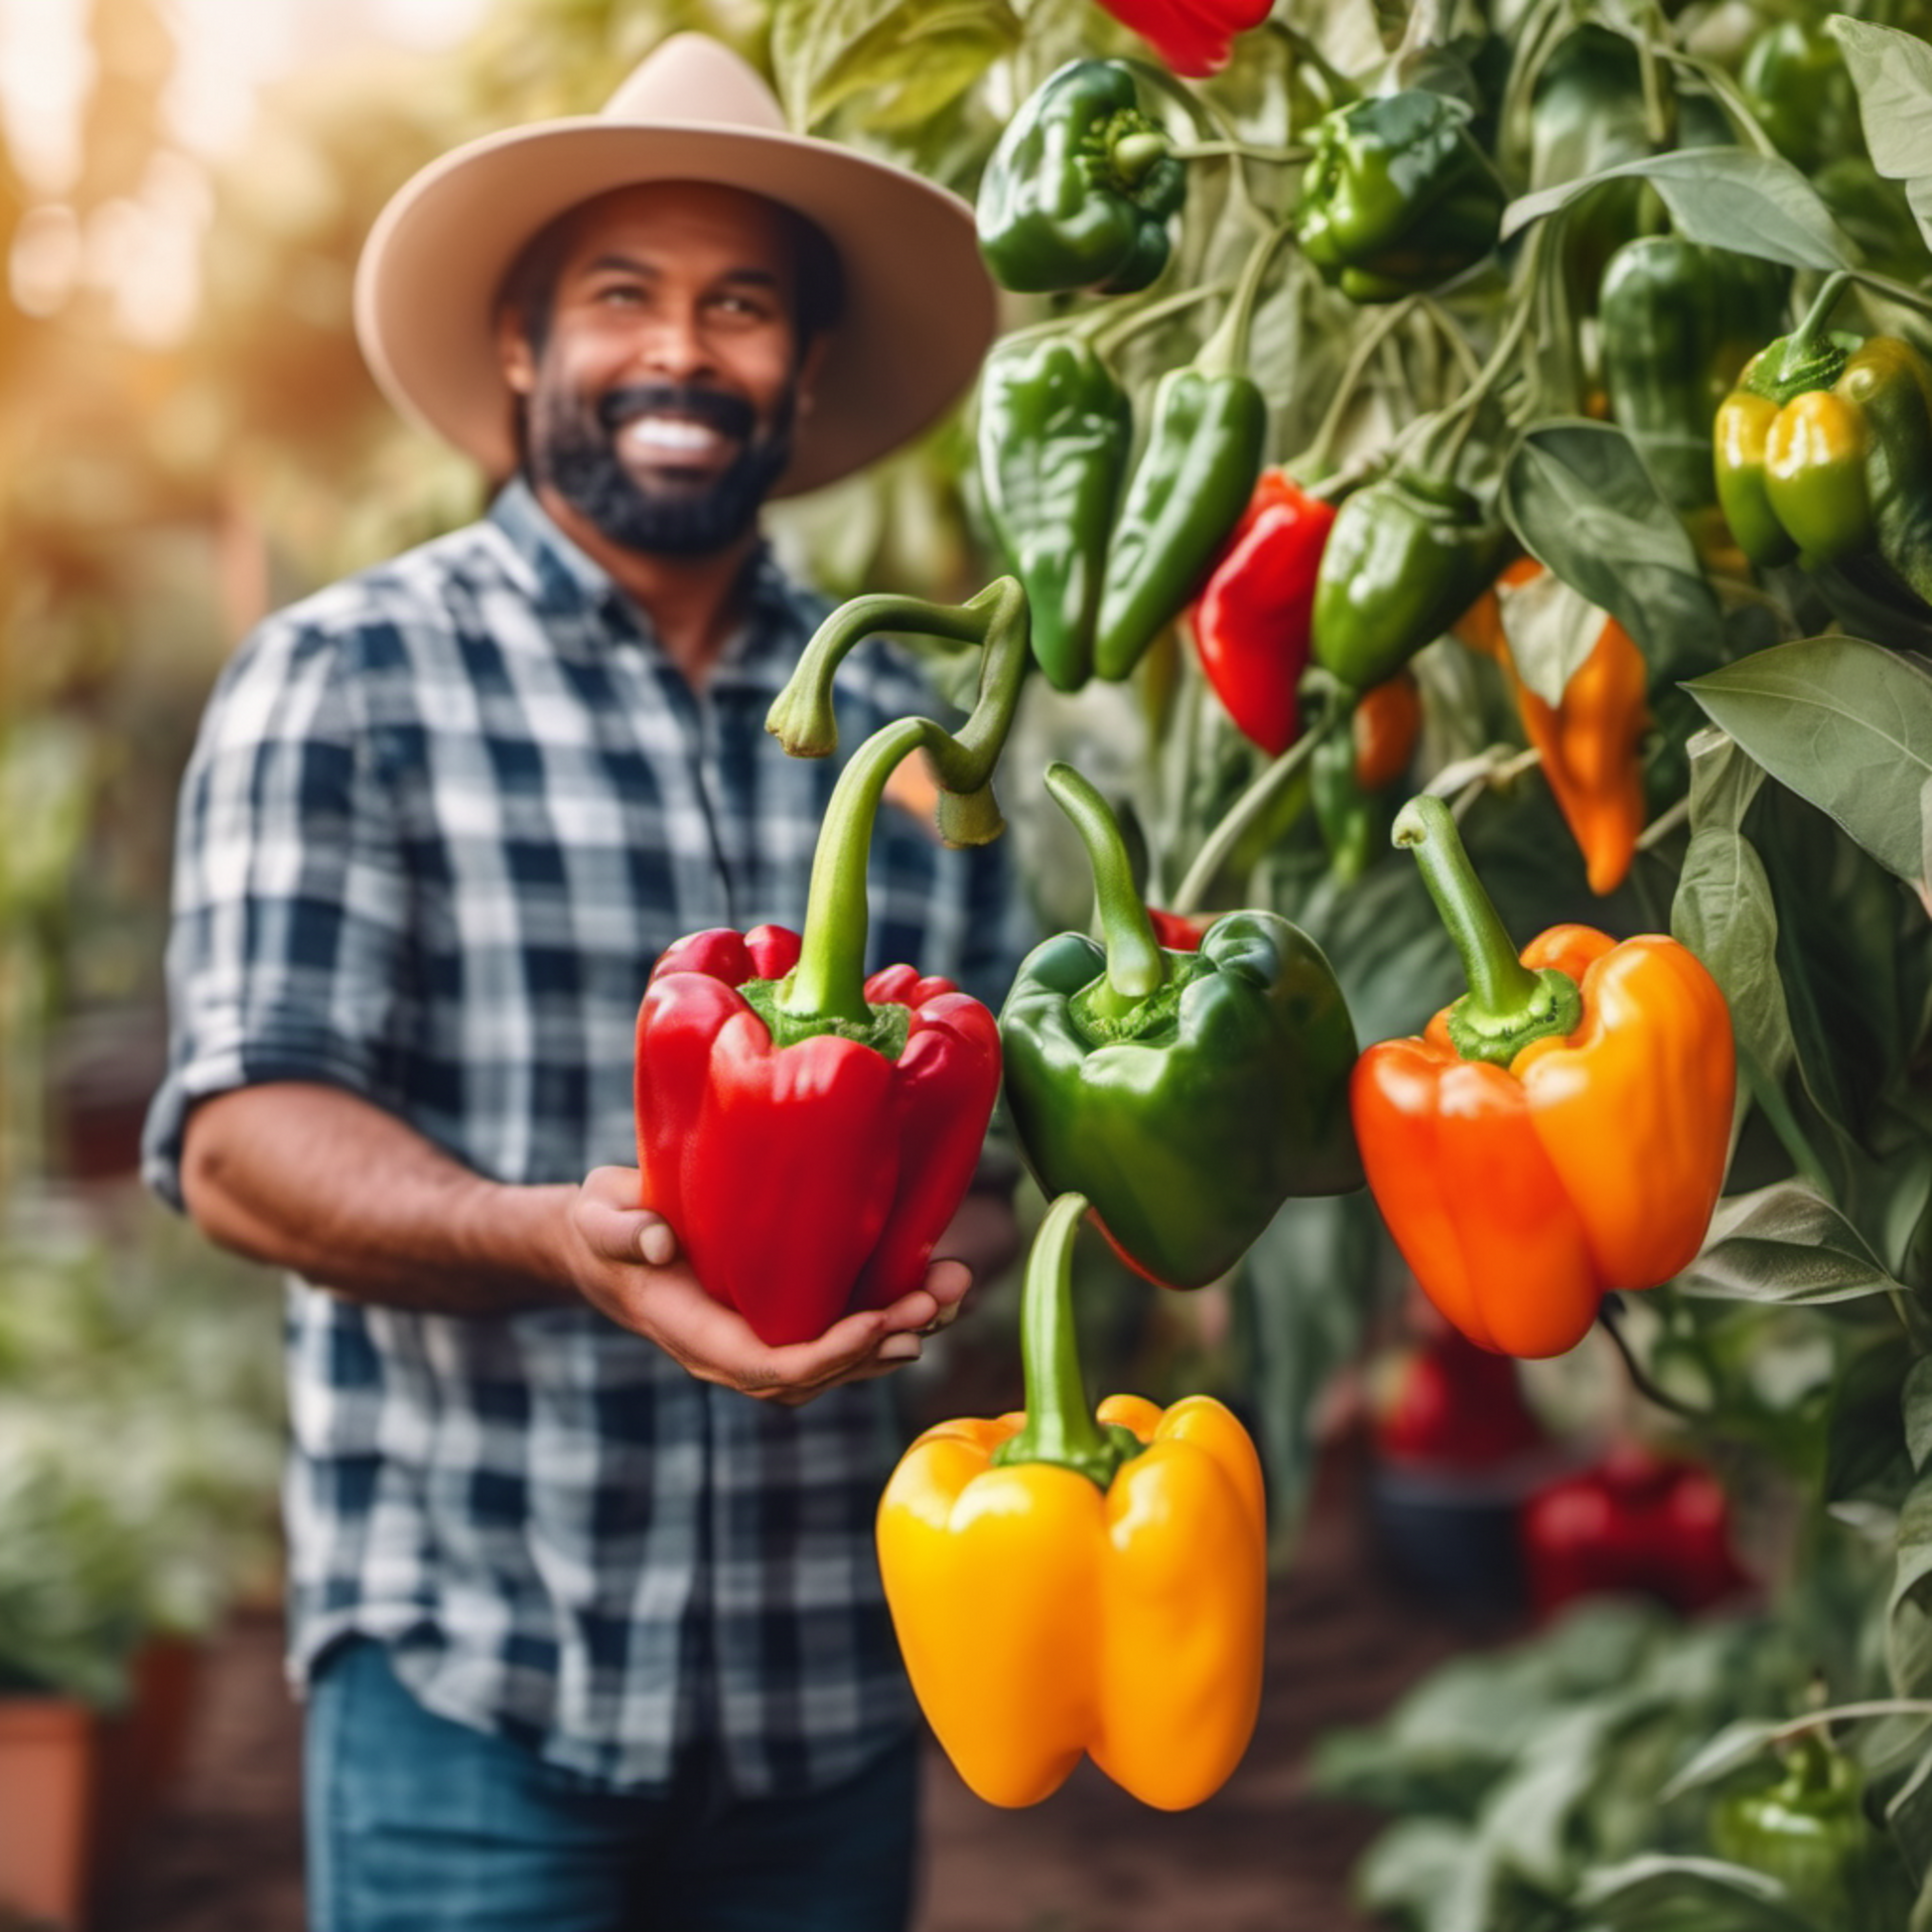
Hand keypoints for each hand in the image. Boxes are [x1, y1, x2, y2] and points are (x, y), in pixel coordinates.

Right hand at [559, 1167, 971, 1405]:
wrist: (610, 1240)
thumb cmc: (606, 1226)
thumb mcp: (601, 1219)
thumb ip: (622, 1229)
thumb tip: (657, 1241)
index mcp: (698, 1336)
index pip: (771, 1369)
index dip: (828, 1356)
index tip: (876, 1324)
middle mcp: (740, 1352)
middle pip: (823, 1371)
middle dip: (883, 1342)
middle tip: (934, 1301)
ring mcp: (767, 1339)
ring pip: (845, 1358)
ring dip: (904, 1330)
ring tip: (952, 1292)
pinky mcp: (788, 1315)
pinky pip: (847, 1330)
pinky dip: (893, 1314)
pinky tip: (934, 1287)